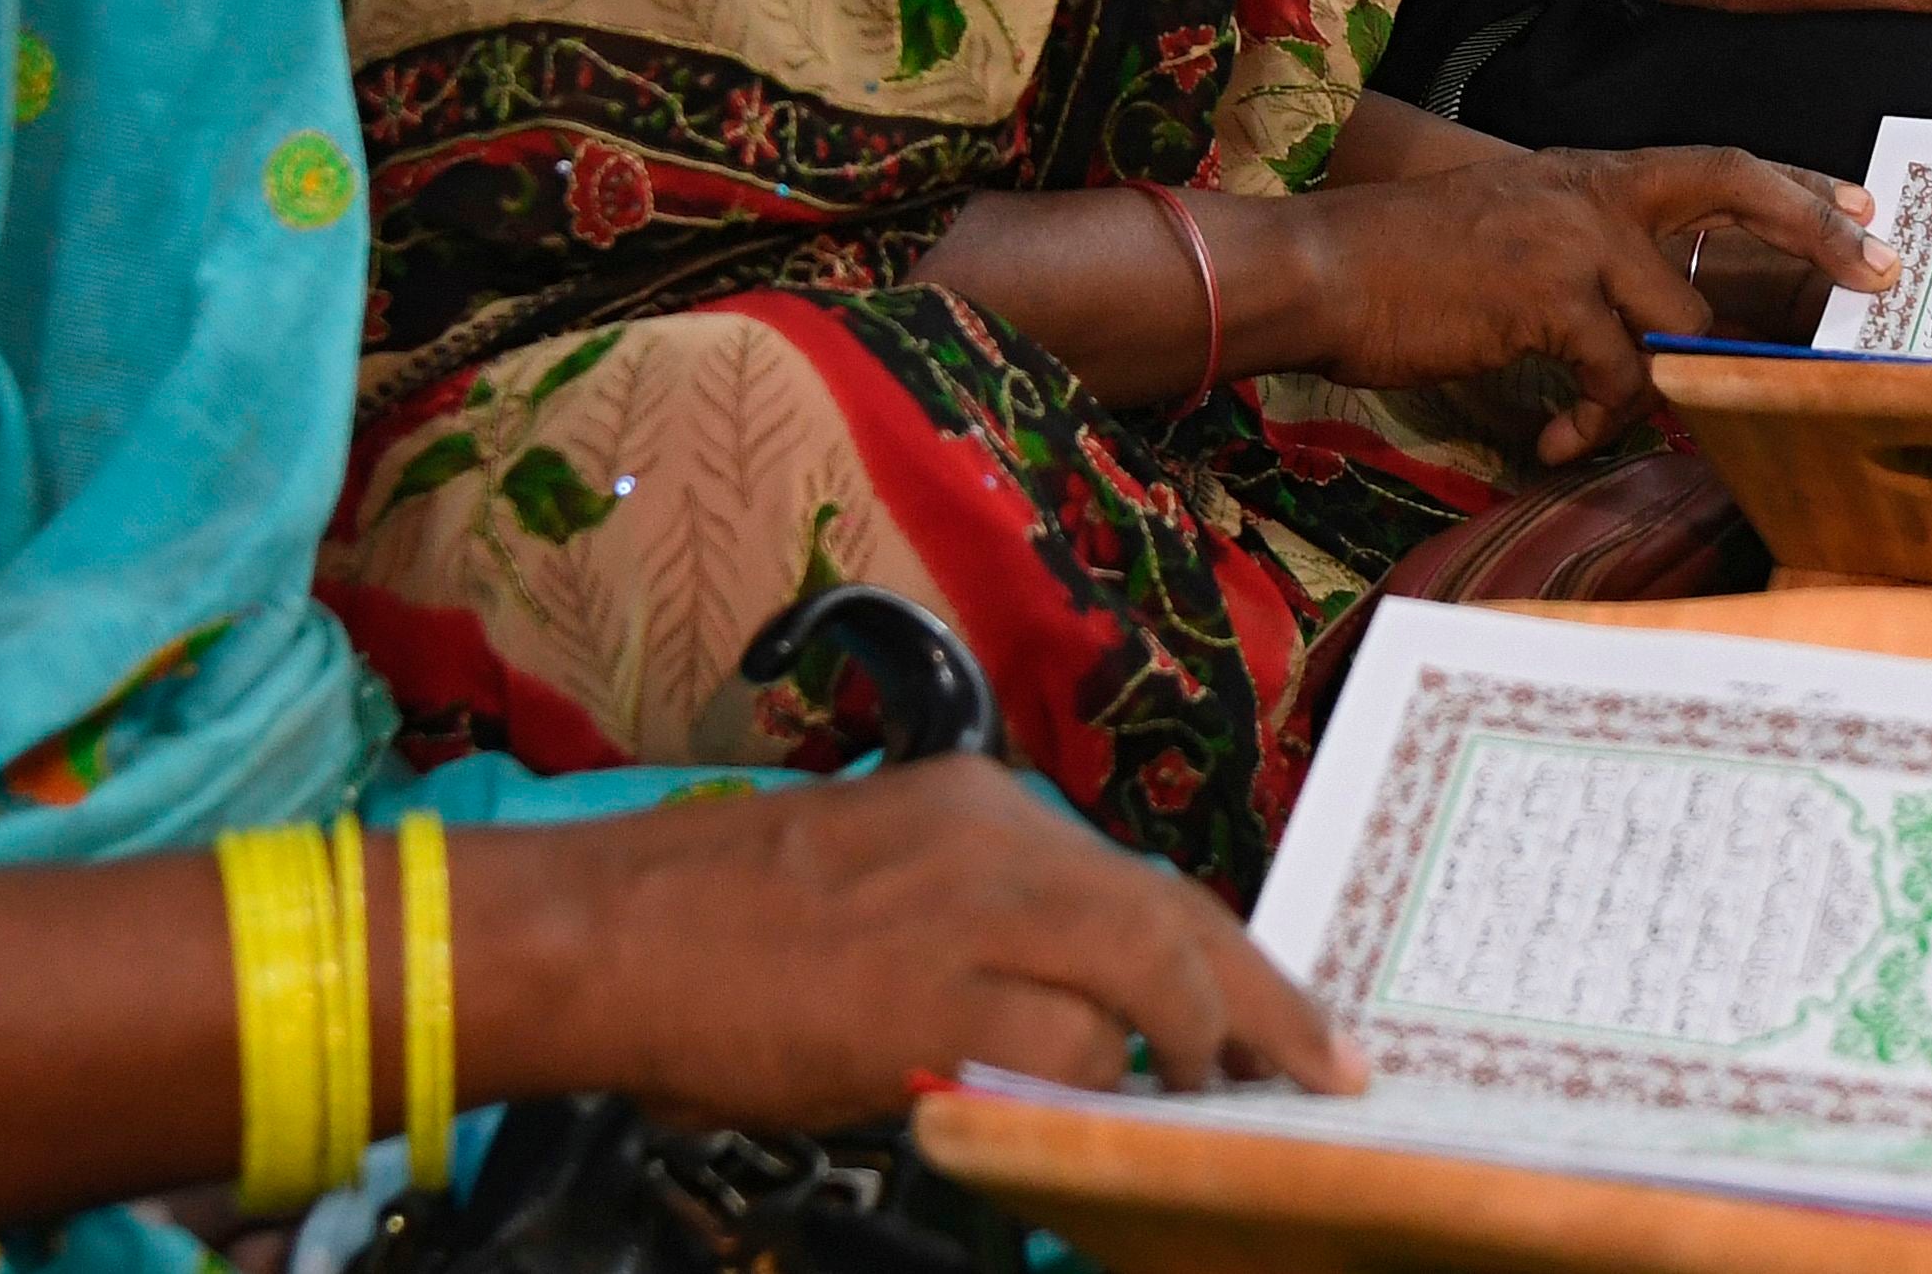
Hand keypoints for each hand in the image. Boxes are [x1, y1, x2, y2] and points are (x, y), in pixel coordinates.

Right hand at [512, 760, 1357, 1119]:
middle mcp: (991, 836)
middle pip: (1171, 913)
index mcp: (979, 806)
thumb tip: (1074, 1016)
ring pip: (1145, 962)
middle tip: (1326, 1066)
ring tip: (1223, 1106)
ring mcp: (964, 908)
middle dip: (1261, 999)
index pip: (1137, 880)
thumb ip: (977, 925)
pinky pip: (1062, 1042)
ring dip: (1199, 1043)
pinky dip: (1101, 1087)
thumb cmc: (713, 922)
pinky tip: (1114, 1126)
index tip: (1275, 1012)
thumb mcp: (875, 878)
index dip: (1219, 954)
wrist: (605, 930)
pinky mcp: (927, 992)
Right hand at [1289, 149, 1894, 465]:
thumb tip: (1657, 328)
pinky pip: (1613, 379)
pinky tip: (1558, 441)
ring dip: (1658, 390)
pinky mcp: (1547, 296)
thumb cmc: (1405, 266)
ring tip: (1595, 422)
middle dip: (1816, 229)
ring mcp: (1573, 238)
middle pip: (1736, 191)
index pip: (1716, 164)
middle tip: (1878, 272)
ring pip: (1676, 322)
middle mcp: (1593, 193)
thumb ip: (1585, 260)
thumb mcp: (1511, 234)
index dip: (1796, 185)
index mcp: (1588, 175)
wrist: (1322, 267)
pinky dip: (1594, 423)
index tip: (1864, 205)